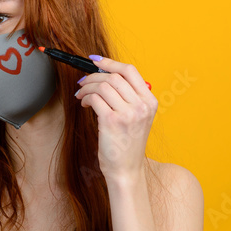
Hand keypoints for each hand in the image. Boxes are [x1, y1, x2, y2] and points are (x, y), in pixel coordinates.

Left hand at [74, 56, 155, 182]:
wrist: (126, 170)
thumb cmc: (127, 144)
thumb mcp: (137, 118)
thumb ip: (128, 97)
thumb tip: (104, 75)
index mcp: (150, 102)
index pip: (130, 71)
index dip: (110, 63)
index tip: (95, 60)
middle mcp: (142, 106)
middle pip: (114, 77)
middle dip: (93, 76)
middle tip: (83, 83)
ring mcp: (128, 113)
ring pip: (103, 86)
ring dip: (87, 87)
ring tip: (81, 96)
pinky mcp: (112, 121)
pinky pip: (95, 98)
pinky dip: (86, 98)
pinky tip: (84, 104)